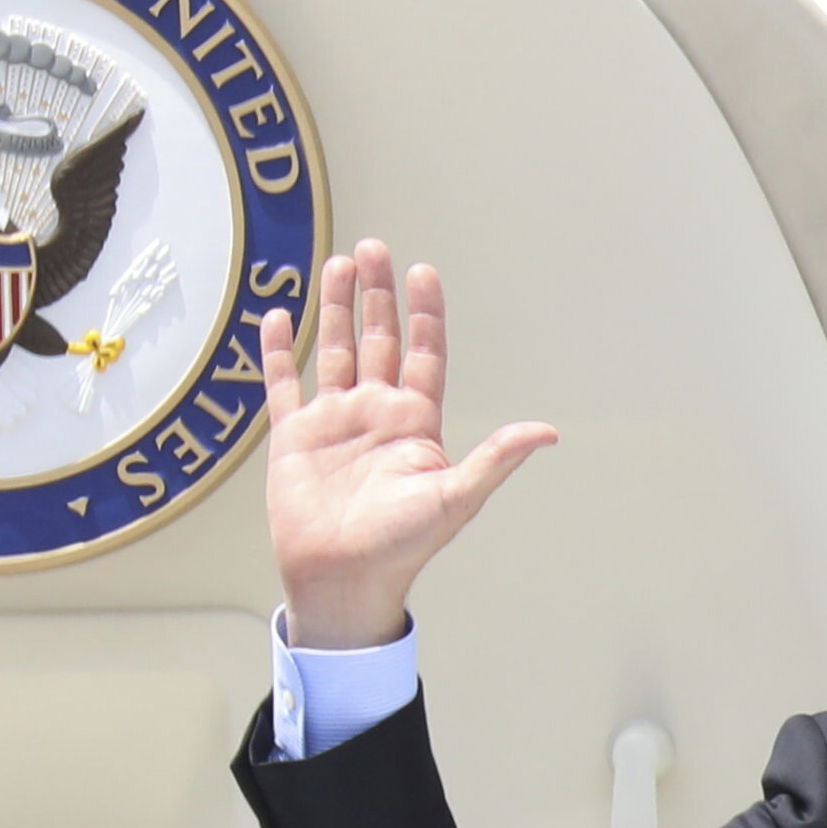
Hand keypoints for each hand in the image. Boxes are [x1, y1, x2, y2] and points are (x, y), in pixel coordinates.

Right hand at [257, 239, 556, 649]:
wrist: (343, 579)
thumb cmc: (401, 546)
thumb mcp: (455, 497)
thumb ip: (495, 458)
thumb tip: (547, 432)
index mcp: (415, 423)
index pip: (424, 354)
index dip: (424, 314)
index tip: (422, 272)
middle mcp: (376, 414)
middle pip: (378, 339)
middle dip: (377, 295)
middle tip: (374, 248)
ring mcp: (334, 422)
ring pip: (335, 351)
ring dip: (335, 309)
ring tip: (338, 263)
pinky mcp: (295, 437)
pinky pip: (286, 384)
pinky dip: (280, 352)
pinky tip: (279, 317)